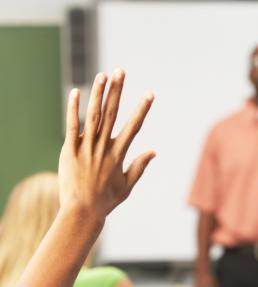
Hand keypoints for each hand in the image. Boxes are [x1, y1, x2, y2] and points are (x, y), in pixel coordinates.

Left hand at [59, 69, 155, 221]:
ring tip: (103, 74)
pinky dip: (73, 109)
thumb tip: (153, 151)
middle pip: (112, 114)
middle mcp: (104, 148)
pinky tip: (76, 92)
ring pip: (93, 116)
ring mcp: (86, 148)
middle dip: (117, 91)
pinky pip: (71, 126)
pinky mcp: (70, 150)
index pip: (133, 126)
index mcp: (119, 155)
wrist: (83, 211)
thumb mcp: (127, 186)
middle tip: (121, 72)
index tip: (150, 94)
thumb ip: (139, 166)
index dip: (142, 109)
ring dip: (98, 93)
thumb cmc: (107, 201)